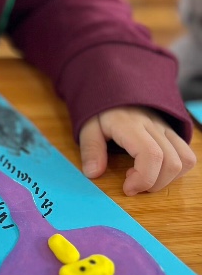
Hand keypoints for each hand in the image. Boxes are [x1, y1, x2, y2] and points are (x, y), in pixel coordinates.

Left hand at [79, 106, 196, 195]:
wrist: (114, 86)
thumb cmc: (101, 110)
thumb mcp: (87, 126)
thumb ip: (91, 149)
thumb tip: (93, 173)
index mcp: (130, 124)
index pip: (151, 155)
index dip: (144, 179)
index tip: (127, 188)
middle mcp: (153, 125)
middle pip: (171, 162)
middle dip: (154, 184)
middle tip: (131, 184)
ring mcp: (166, 127)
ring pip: (185, 159)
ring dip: (167, 179)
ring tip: (143, 176)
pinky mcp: (172, 131)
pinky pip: (186, 154)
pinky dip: (175, 170)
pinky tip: (154, 169)